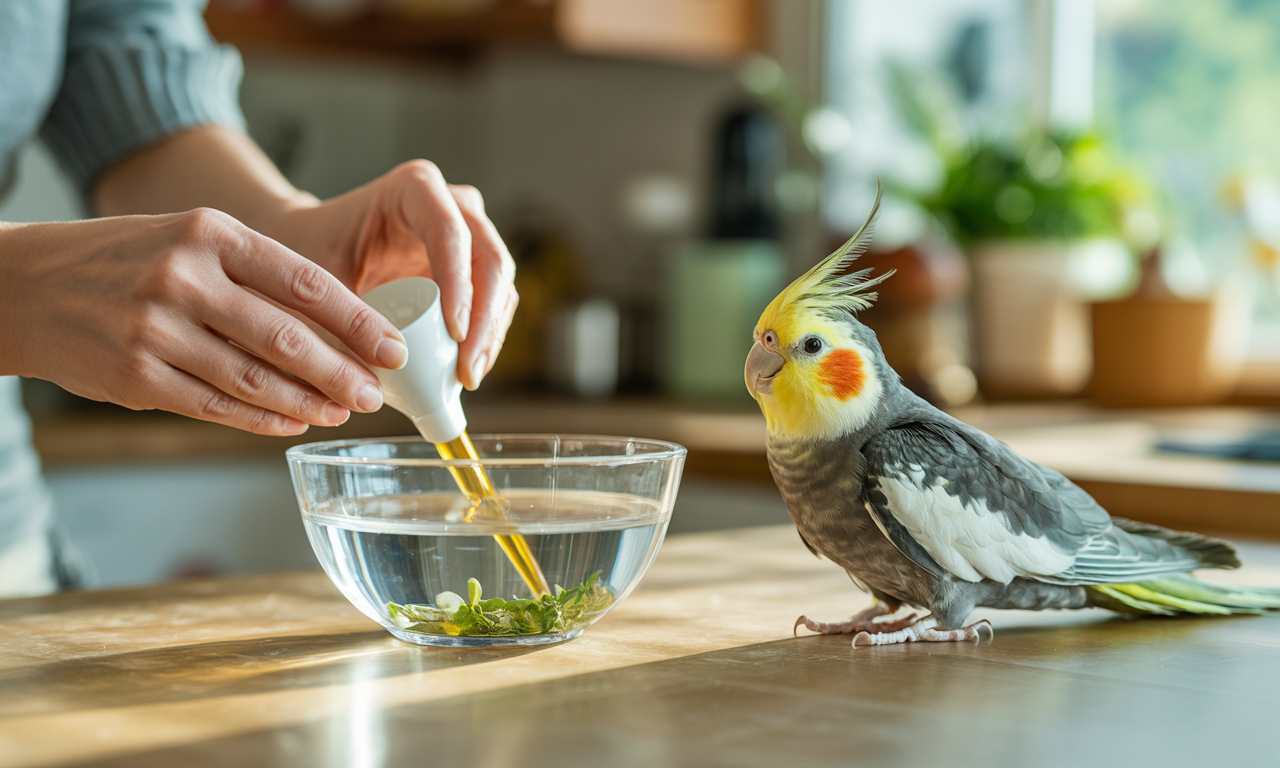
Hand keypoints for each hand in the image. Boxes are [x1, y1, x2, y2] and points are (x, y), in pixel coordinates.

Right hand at [0, 210, 408, 434]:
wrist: (24, 284)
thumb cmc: (126, 260)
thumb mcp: (190, 239)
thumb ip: (255, 275)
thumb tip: (336, 327)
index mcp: (211, 234)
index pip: (307, 282)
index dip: (358, 322)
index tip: (392, 347)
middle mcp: (185, 278)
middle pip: (288, 337)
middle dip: (344, 371)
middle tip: (376, 392)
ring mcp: (157, 330)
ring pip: (256, 379)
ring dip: (309, 402)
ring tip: (341, 410)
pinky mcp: (137, 377)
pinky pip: (217, 406)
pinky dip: (263, 418)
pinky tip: (293, 423)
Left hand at [266, 161, 517, 389]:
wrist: (316, 246)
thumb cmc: (313, 250)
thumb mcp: (314, 277)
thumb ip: (337, 315)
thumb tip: (378, 367)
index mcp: (414, 188)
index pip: (450, 232)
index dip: (459, 284)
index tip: (454, 334)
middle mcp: (452, 205)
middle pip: (489, 259)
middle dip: (484, 320)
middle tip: (467, 370)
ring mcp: (470, 235)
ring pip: (500, 284)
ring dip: (491, 334)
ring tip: (468, 378)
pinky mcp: (473, 267)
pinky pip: (494, 302)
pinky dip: (486, 337)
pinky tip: (469, 371)